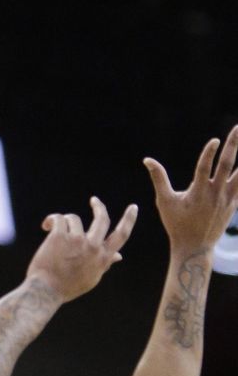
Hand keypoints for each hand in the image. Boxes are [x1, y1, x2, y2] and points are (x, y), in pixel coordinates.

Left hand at [26, 197, 137, 302]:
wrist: (45, 291)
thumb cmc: (67, 286)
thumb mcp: (92, 277)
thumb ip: (105, 263)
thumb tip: (119, 256)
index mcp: (103, 258)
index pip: (122, 235)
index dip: (129, 219)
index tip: (133, 207)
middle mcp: (92, 247)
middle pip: (102, 219)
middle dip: (99, 207)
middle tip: (94, 201)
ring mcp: (76, 240)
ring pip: (74, 218)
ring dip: (65, 222)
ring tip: (54, 231)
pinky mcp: (59, 236)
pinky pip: (58, 218)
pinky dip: (51, 220)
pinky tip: (46, 226)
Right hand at [144, 125, 237, 255]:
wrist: (195, 247)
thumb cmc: (176, 223)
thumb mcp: (164, 201)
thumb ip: (159, 178)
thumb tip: (147, 160)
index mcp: (198, 192)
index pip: (205, 167)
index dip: (209, 153)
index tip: (215, 140)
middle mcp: (215, 194)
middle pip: (227, 165)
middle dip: (233, 145)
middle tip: (237, 128)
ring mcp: (227, 199)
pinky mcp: (233, 205)